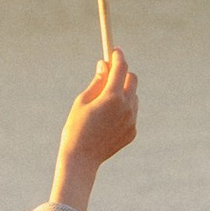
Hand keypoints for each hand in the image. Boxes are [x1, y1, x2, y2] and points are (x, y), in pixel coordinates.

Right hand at [50, 50, 138, 210]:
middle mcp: (126, 107)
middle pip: (132, 79)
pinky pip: (132, 113)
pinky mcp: (132, 132)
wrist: (81, 159)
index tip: (114, 51)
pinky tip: (107, 119)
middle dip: (122, 73)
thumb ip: (97, 82)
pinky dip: (123, 109)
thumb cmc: (76, 127)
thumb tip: (104, 65)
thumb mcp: (82, 100)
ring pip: (133, 96)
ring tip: (105, 101)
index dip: (118, 56)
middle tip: (109, 73)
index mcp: (112, 97)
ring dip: (123, 92)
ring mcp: (132, 120)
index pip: (121, 68)